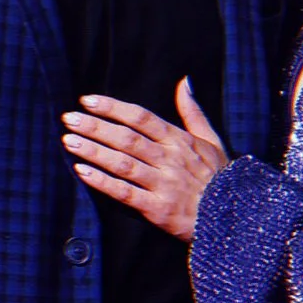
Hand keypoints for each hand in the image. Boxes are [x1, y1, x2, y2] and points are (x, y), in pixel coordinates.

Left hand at [62, 79, 227, 243]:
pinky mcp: (158, 209)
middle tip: (69, 118)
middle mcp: (171, 159)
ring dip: (94, 151)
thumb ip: (194, 112)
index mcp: (180, 141)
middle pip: (127, 138)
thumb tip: (184, 82)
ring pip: (123, 163)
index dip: (113, 108)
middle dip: (95, 126)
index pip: (141, 117)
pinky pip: (125, 193)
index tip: (88, 101)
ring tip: (69, 141)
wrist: (232, 219)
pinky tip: (82, 172)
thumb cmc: (220, 179)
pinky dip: (103, 182)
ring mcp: (164, 184)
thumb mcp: (212, 142)